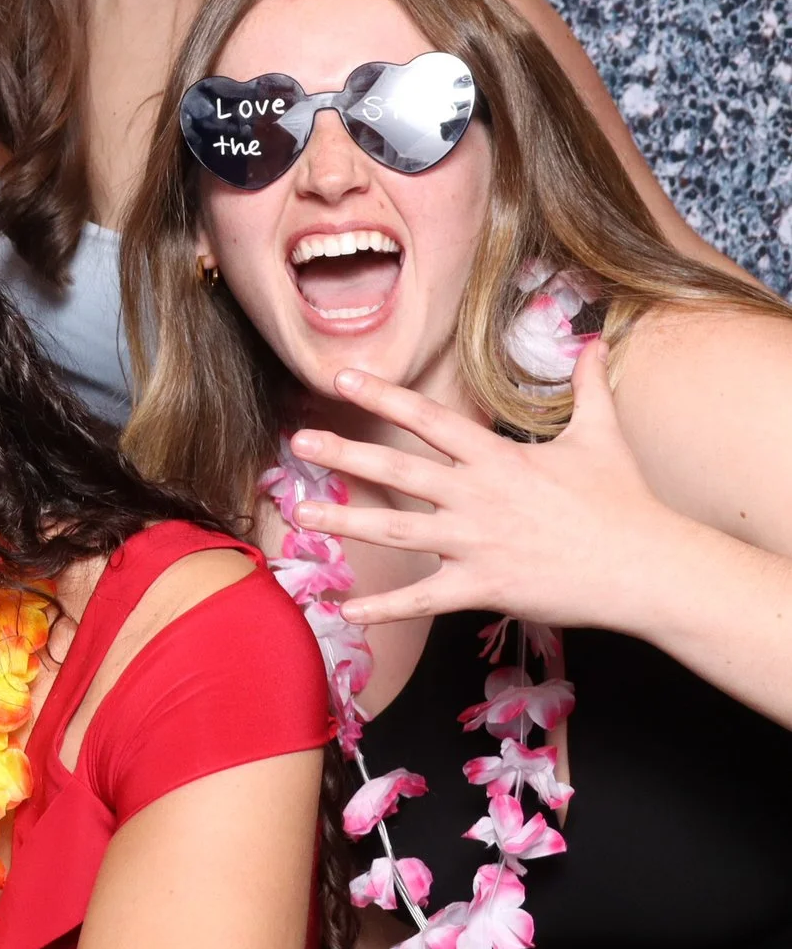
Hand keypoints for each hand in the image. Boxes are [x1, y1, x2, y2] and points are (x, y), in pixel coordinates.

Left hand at [289, 342, 687, 630]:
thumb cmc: (625, 502)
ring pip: (397, 530)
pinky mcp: (483, 586)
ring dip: (345, 522)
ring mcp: (477, 543)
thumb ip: (587, 387)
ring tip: (301, 514)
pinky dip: (383, 607)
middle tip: (298, 443)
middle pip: (399, 470)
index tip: (341, 378)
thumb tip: (592, 340)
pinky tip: (345, 609)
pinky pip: (423, 599)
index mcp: (497, 458)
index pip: (430, 418)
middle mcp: (478, 496)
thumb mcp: (603, 435)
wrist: (650, 568)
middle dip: (345, 455)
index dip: (384, 396)